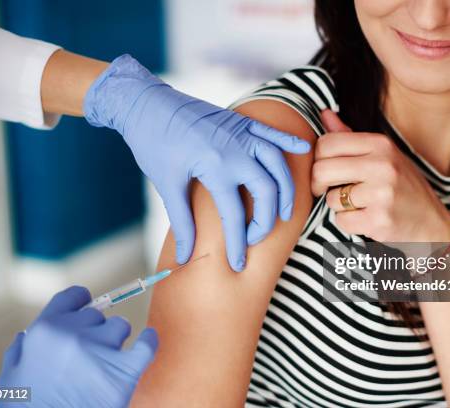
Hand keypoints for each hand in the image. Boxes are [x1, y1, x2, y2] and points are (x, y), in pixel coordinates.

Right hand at [0, 286, 157, 407]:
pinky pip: (147, 344)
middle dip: (95, 331)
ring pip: (120, 327)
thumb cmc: (29, 407)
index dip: (81, 301)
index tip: (87, 305)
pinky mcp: (125, 372)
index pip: (72, 298)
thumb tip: (27, 336)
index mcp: (45, 330)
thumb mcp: (11, 377)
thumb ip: (20, 351)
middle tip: (89, 355)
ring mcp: (101, 351)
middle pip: (97, 316)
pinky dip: (149, 341)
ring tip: (106, 362)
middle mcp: (74, 334)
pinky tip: (148, 339)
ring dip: (115, 341)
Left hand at [83, 55, 310, 270]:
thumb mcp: (167, 184)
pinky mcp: (241, 121)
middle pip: (266, 191)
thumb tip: (185, 257)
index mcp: (215, 166)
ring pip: (277, 164)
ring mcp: (242, 133)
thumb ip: (182, 222)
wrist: (146, 102)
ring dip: (286, 189)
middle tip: (257, 238)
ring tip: (286, 211)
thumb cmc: (153, 142)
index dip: (237, 243)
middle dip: (267, 220)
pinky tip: (304, 150)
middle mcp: (236, 149)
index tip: (237, 263)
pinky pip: (272, 133)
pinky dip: (289, 142)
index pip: (234, 215)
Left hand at [312, 110, 449, 242]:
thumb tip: (324, 113)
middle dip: (319, 184)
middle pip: (322, 170)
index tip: (325, 170)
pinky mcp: (379, 220)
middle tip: (328, 189)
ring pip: (331, 199)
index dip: (317, 159)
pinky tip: (366, 218)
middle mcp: (382, 165)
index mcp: (381, 144)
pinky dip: (349, 223)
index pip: (327, 143)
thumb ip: (349, 135)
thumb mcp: (382, 154)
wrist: (430, 222)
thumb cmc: (401, 186)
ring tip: (360, 203)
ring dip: (339, 205)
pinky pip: (342, 221)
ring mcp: (382, 193)